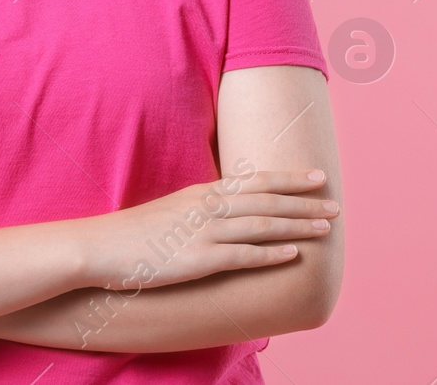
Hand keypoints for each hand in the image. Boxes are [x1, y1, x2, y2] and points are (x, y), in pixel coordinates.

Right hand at [83, 169, 339, 291]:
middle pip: (267, 201)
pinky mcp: (197, 259)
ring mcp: (204, 232)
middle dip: (304, 203)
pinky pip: (241, 255)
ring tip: (325, 228)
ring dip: (297, 225)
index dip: (290, 179)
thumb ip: (203, 207)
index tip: (318, 177)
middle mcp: (208, 207)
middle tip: (336, 204)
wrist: (100, 247)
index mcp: (204, 193)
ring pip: (262, 225)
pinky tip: (293, 255)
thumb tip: (230, 209)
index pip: (256, 181)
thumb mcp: (174, 209)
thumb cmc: (135, 232)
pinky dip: (270, 254)